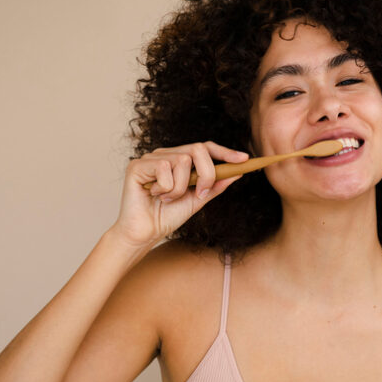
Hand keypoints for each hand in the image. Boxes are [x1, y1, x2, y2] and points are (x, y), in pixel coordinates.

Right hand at [109, 141, 248, 246]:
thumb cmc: (167, 216)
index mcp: (179, 160)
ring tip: (168, 199)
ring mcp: (151, 158)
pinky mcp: (137, 165)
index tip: (245, 159)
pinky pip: (164, 169)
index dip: (225, 151)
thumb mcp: (198, 200)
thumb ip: (214, 185)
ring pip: (182, 161)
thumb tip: (237, 173)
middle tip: (200, 193)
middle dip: (206, 173)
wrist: (145, 234)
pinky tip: (155, 196)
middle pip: (197, 149)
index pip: (205, 147)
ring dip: (181, 188)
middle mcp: (166, 155)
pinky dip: (166, 189)